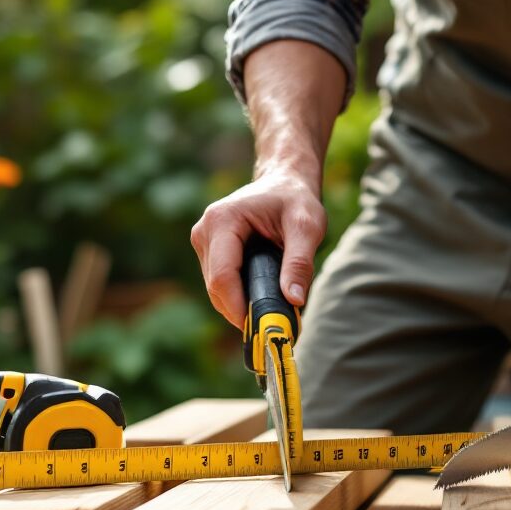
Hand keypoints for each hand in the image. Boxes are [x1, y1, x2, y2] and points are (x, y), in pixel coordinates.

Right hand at [189, 170, 325, 329]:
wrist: (283, 181)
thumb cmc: (295, 199)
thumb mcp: (307, 226)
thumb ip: (300, 262)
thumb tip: (295, 300)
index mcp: (223, 221)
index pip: (223, 276)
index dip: (239, 307)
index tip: (263, 327)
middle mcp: (204, 232)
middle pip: (216, 288)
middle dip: (243, 311)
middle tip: (277, 326)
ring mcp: (203, 243)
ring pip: (216, 291)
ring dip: (241, 306)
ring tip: (274, 312)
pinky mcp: (209, 253)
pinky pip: (220, 285)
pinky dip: (239, 297)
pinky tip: (263, 300)